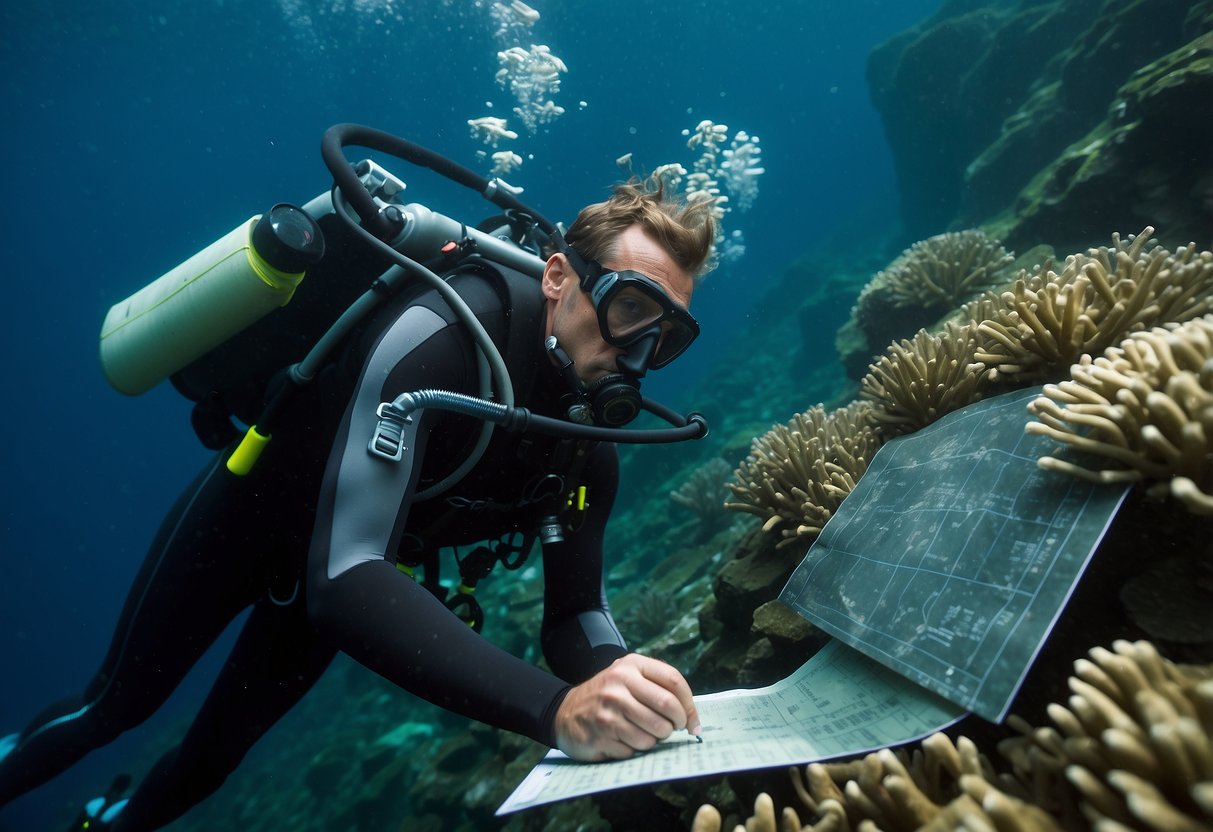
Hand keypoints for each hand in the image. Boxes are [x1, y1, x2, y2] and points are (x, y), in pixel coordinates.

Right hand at [553, 653, 700, 760]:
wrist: (564, 712)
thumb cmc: (607, 696)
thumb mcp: (628, 678)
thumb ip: (658, 688)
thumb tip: (693, 718)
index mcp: (630, 665)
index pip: (674, 681)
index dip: (689, 704)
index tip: (692, 720)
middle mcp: (618, 684)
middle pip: (668, 707)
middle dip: (677, 724)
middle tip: (674, 729)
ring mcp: (608, 710)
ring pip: (654, 733)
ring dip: (655, 739)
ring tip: (643, 733)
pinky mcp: (600, 735)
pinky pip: (635, 749)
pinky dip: (635, 749)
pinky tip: (623, 740)